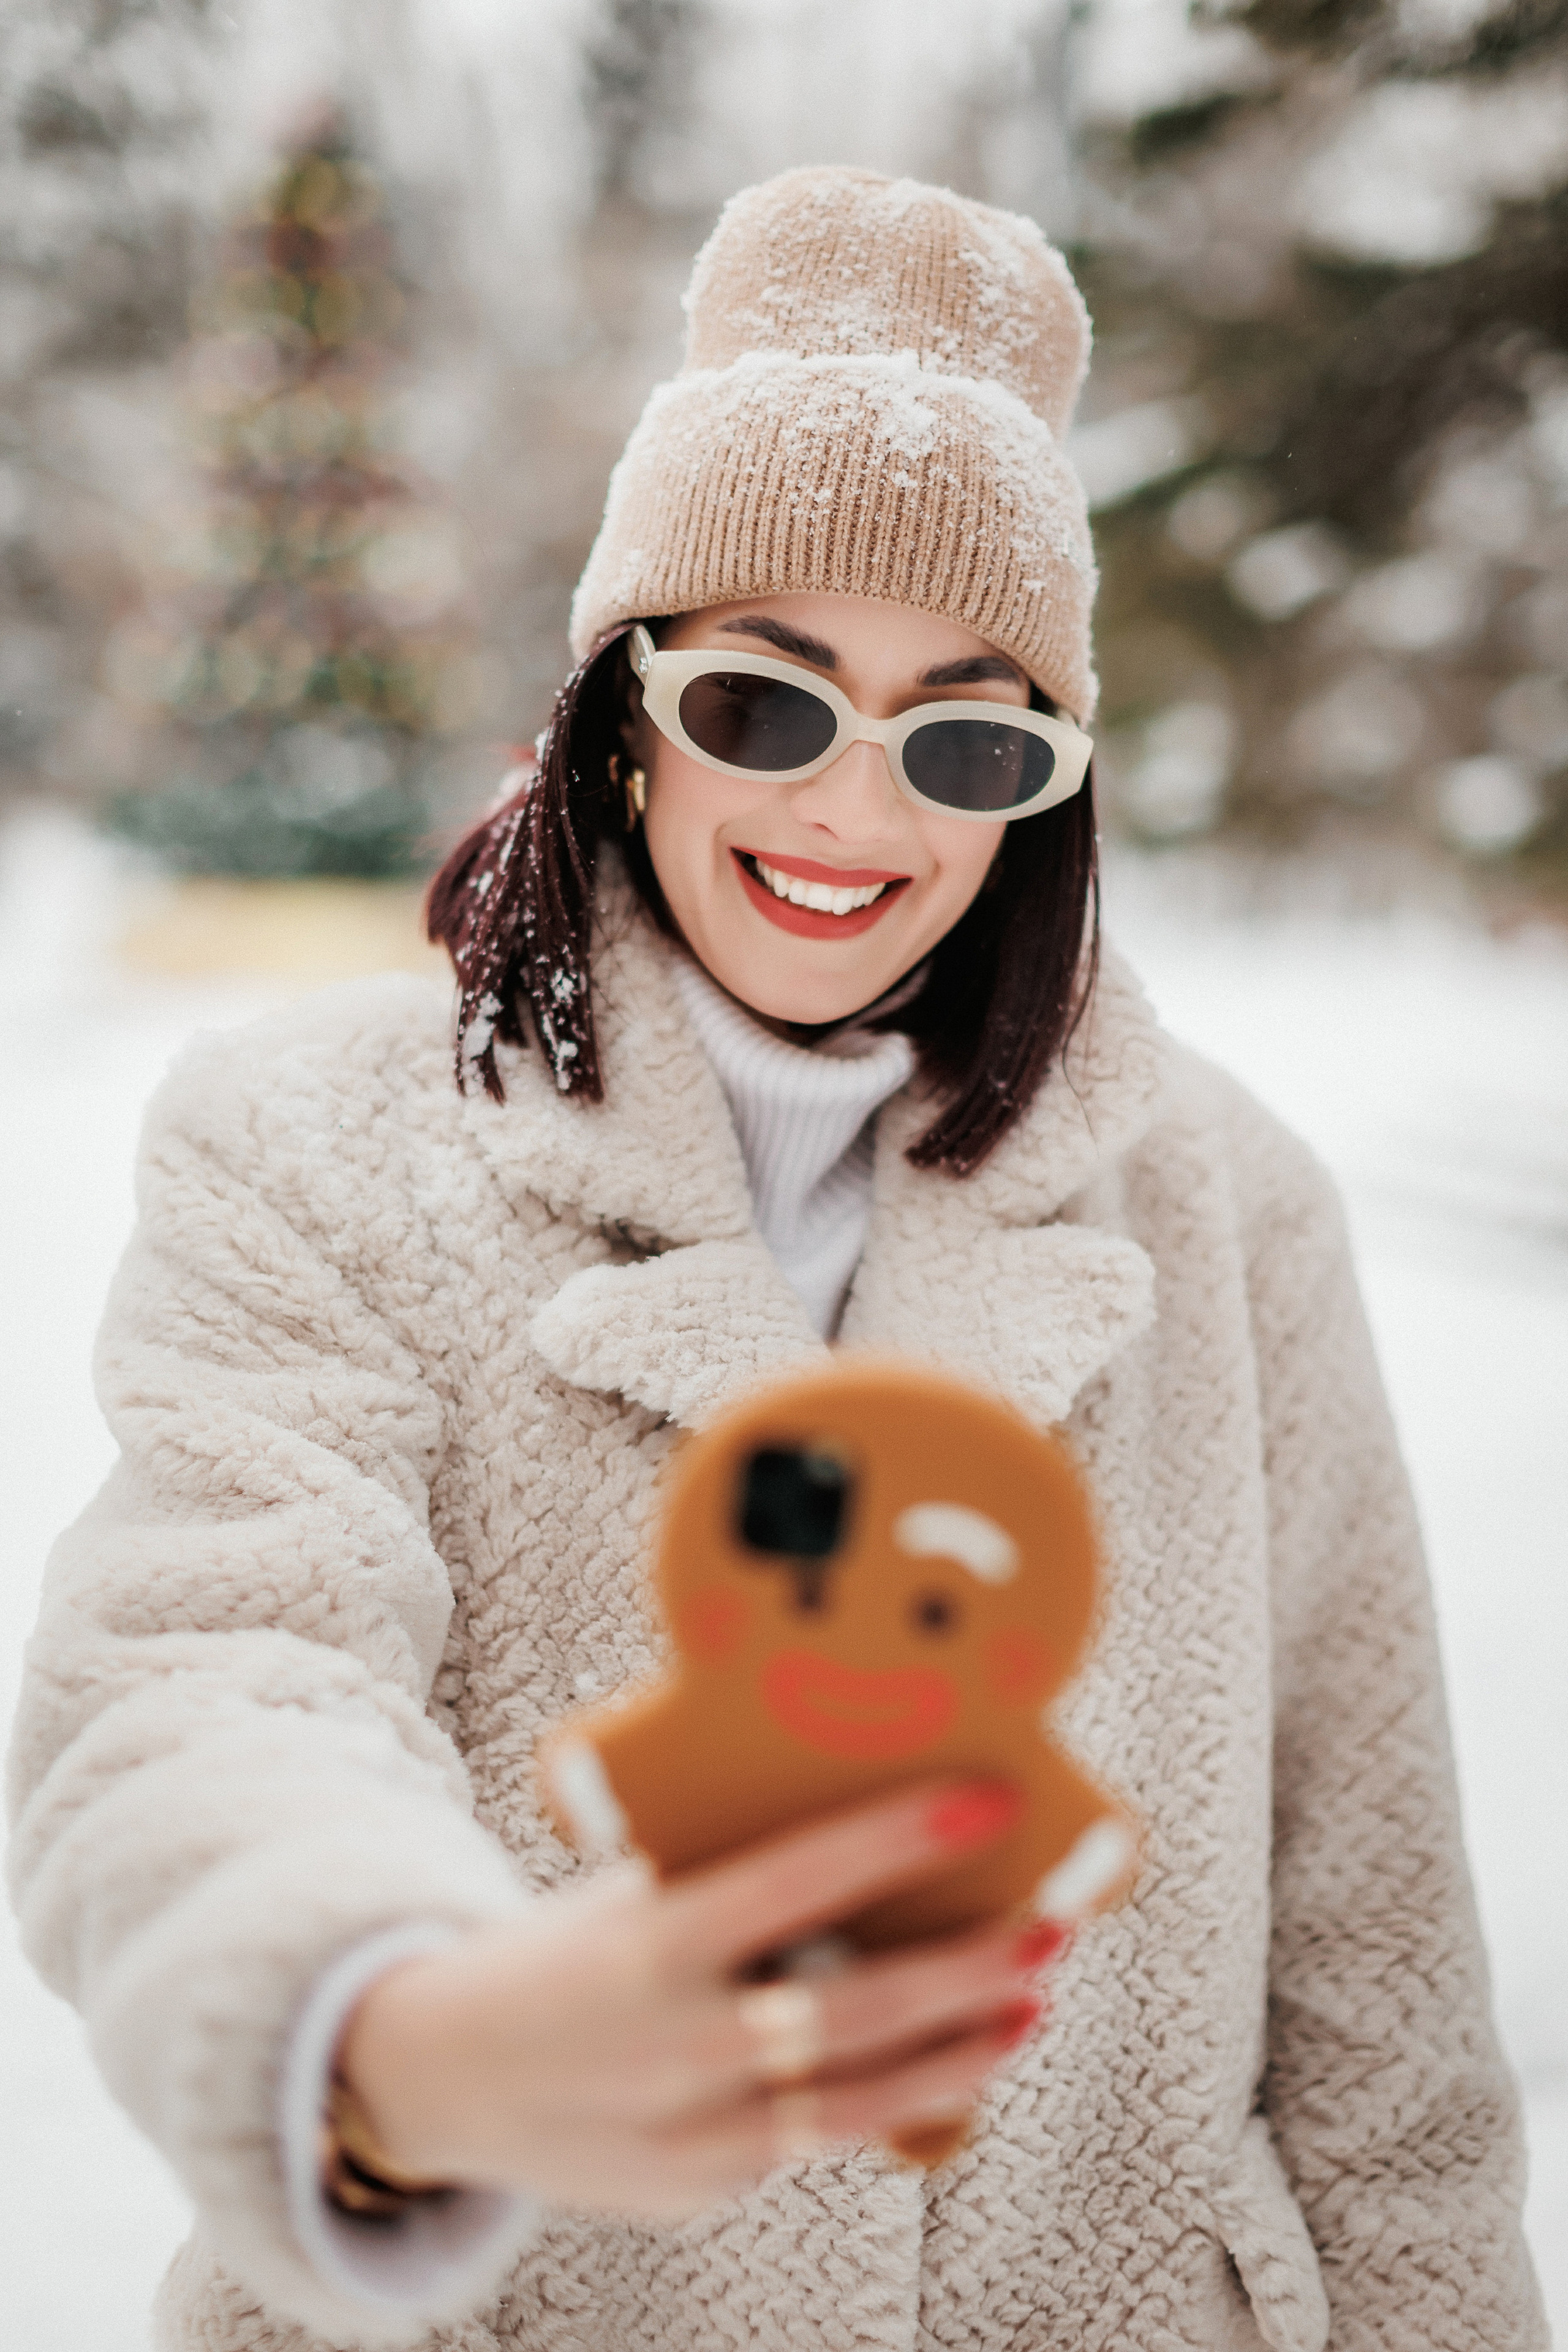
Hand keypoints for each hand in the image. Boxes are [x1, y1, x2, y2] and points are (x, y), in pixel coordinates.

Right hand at [336, 1779, 1069, 2221]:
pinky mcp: (696, 2190)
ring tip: (1025, 2008)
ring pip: (855, 2101)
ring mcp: (689, 2134)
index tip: (984, 1803)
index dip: (896, 1841)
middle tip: (1048, 1931)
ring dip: (957, 2055)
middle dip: (967, 1972)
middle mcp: (677, 2046)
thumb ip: (728, 1888)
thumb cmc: (558, 1957)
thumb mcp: (628, 1899)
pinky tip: (938, 2065)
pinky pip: (807, 2141)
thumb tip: (870, 1853)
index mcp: (651, 1946)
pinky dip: (878, 2101)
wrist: (436, 2074)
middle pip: (856, 2011)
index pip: (797, 1881)